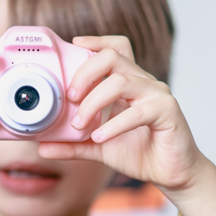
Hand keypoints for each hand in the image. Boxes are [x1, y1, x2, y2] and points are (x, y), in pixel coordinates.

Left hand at [39, 35, 199, 192]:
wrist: (172, 174)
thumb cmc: (141, 153)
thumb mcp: (99, 147)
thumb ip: (73, 144)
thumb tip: (43, 146)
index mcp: (129, 83)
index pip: (115, 48)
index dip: (96, 41)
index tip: (74, 45)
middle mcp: (143, 83)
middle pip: (113, 57)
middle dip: (85, 73)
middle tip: (69, 98)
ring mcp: (157, 95)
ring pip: (121, 81)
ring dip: (93, 102)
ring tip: (80, 124)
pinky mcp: (168, 112)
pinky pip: (138, 111)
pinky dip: (115, 124)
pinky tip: (100, 136)